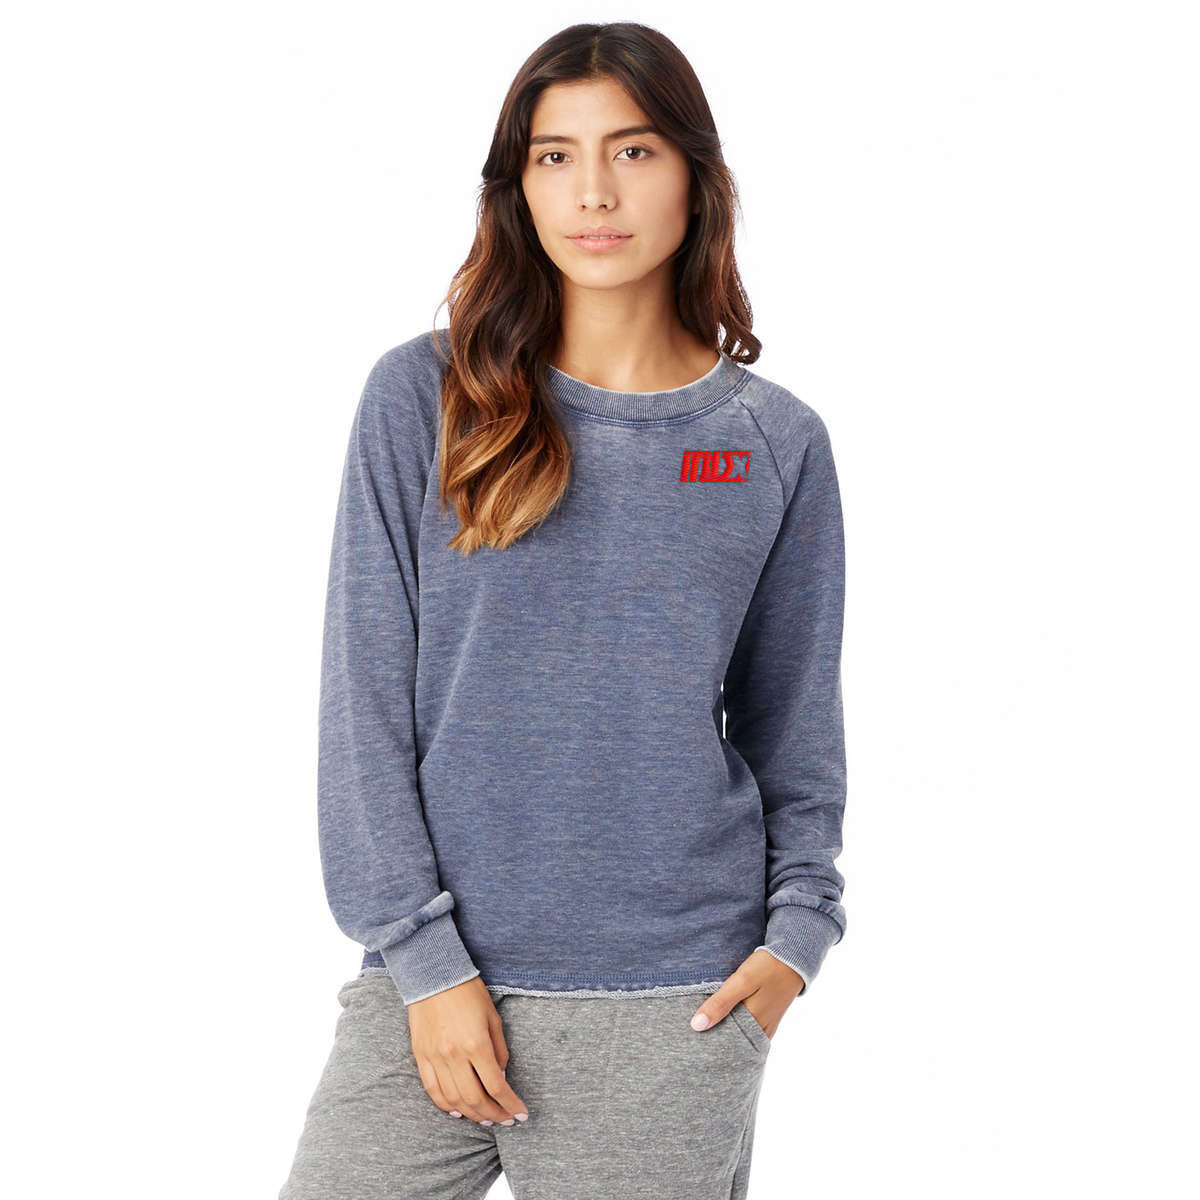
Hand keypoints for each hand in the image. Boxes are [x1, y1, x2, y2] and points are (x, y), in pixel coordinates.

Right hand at [406, 976, 529, 1125]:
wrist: (433, 974)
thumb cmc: (468, 991)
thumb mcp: (493, 1017)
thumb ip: (499, 1050)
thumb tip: (500, 1078)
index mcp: (476, 1044)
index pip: (496, 1086)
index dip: (510, 1104)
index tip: (521, 1114)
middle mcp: (454, 1055)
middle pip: (475, 1099)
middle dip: (493, 1114)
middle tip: (505, 1120)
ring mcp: (435, 1058)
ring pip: (453, 1100)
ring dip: (471, 1114)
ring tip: (485, 1119)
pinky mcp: (420, 1056)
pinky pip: (432, 1090)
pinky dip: (446, 1105)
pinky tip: (458, 1110)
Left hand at [689, 949, 805, 1040]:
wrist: (794, 957)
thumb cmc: (767, 967)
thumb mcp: (742, 981)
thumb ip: (720, 1002)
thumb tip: (696, 1026)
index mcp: (752, 1023)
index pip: (725, 1044)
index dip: (707, 1044)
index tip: (689, 1043)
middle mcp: (761, 1030)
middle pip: (733, 1043)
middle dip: (715, 1042)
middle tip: (693, 1042)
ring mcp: (767, 1025)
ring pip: (742, 1038)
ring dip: (727, 1036)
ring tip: (705, 1035)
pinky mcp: (770, 1017)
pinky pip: (751, 1031)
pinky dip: (738, 1030)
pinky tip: (727, 1024)